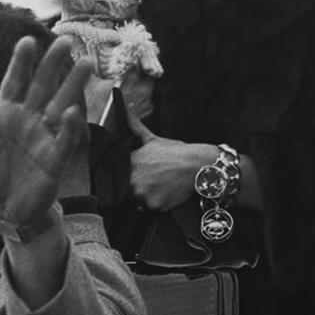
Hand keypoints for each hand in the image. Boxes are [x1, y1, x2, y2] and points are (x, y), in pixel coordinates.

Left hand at [0, 23, 89, 254]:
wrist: (6, 206)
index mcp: (6, 112)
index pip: (14, 81)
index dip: (21, 62)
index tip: (28, 40)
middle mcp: (28, 118)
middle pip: (42, 86)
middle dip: (53, 64)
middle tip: (65, 40)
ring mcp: (43, 136)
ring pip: (60, 105)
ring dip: (72, 85)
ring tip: (86, 63)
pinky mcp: (54, 159)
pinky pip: (63, 140)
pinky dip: (67, 128)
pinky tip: (71, 113)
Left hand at [128, 133, 243, 212]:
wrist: (195, 165)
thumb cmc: (175, 152)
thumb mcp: (151, 138)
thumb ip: (134, 125)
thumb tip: (126, 104)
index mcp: (130, 163)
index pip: (119, 177)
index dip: (128, 177)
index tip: (142, 174)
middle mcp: (132, 180)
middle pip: (129, 192)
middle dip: (140, 187)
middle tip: (156, 179)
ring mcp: (143, 194)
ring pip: (140, 202)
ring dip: (149, 197)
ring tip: (162, 185)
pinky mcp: (154, 206)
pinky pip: (152, 209)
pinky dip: (160, 204)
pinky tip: (168, 192)